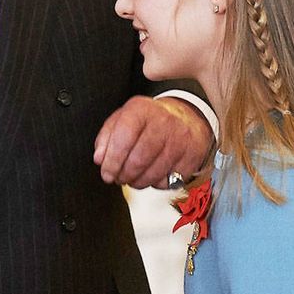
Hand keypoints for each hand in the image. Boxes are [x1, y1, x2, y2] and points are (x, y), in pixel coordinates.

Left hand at [93, 96, 213, 188]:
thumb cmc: (147, 121)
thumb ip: (106, 138)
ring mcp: (181, 139)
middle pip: (139, 159)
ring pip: (154, 173)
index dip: (112, 161)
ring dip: (138, 182)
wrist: (184, 117)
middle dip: (123, 175)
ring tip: (131, 178)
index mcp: (141, 109)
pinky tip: (151, 175)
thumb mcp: (122, 119)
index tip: (106, 173)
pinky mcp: (193, 155)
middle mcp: (164, 121)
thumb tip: (100, 159)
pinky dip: (156, 183)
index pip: (123, 139)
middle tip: (117, 178)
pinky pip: (170, 180)